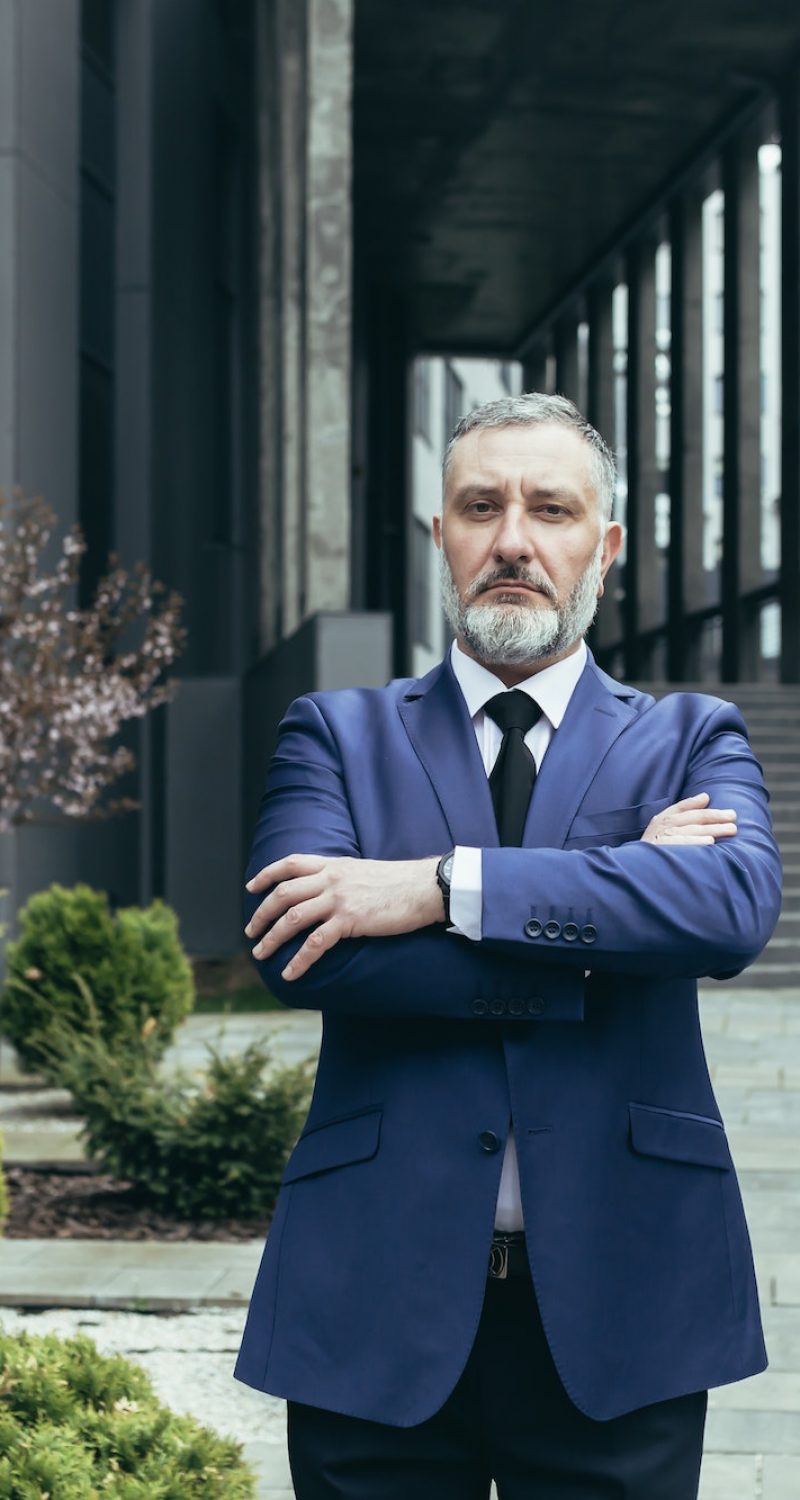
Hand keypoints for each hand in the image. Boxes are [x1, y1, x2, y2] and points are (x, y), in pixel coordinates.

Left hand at [245, 854, 442, 979]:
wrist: (425, 887)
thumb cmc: (400, 883)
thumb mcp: (364, 871)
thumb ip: (342, 878)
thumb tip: (329, 891)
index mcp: (334, 865)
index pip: (291, 863)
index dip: (267, 874)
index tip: (251, 886)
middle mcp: (331, 879)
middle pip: (284, 893)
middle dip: (262, 914)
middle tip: (251, 931)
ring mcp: (339, 899)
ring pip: (293, 918)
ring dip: (272, 938)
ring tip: (261, 954)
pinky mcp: (350, 920)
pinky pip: (316, 943)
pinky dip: (299, 960)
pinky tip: (290, 974)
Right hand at [641, 792, 736, 845]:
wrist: (634, 870)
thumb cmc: (652, 850)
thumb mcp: (662, 829)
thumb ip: (682, 812)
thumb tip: (705, 797)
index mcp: (661, 820)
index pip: (680, 808)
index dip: (695, 803)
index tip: (709, 799)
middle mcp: (662, 827)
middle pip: (693, 818)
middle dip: (715, 816)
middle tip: (732, 816)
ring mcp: (662, 839)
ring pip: (692, 830)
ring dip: (713, 829)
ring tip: (731, 829)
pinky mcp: (663, 852)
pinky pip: (682, 845)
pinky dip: (695, 842)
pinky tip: (710, 843)